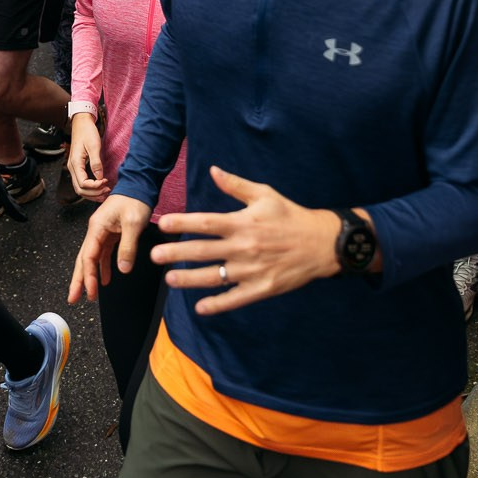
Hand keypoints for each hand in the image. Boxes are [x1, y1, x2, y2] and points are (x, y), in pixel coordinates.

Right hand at [67, 113, 109, 201]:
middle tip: (107, 190)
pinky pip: (81, 182)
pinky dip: (89, 188)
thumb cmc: (87, 132)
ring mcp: (73, 168)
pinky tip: (99, 187)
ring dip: (91, 193)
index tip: (106, 182)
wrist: (81, 123)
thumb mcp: (94, 146)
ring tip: (104, 191)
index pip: (83, 183)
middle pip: (80, 189)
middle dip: (93, 193)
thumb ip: (96, 163)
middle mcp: (72, 167)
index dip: (95, 187)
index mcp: (75, 163)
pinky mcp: (77, 167)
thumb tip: (100, 178)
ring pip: (79, 188)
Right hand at [68, 193, 153, 303]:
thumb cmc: (135, 199)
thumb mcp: (134, 223)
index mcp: (97, 227)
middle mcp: (96, 231)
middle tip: (73, 299)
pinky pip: (103, 254)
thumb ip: (128, 246)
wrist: (139, 185)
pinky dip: (103, 267)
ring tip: (89, 295)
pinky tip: (106, 280)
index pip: (88, 255)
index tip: (90, 291)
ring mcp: (102, 233)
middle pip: (84, 259)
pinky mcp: (110, 234)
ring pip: (92, 258)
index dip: (88, 275)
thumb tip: (123, 269)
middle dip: (79, 279)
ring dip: (90, 276)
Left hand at [152, 167, 342, 314]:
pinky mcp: (262, 288)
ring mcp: (252, 270)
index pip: (206, 223)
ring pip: (214, 277)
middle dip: (176, 254)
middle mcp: (244, 247)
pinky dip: (217, 304)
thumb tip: (213, 170)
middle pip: (203, 251)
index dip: (183, 223)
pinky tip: (200, 307)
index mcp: (243, 222)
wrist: (322, 243)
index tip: (163, 225)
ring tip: (170, 280)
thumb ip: (236, 185)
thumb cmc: (291, 216)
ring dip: (189, 279)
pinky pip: (235, 298)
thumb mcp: (265, 195)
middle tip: (155, 256)